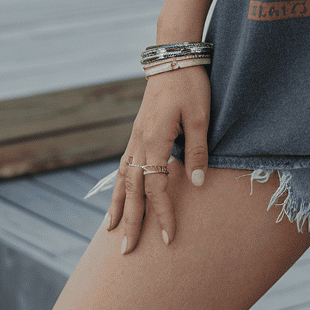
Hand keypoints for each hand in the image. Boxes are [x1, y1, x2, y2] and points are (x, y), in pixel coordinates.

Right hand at [104, 66, 210, 254]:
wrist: (174, 57)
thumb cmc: (190, 85)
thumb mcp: (200, 117)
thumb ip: (197, 151)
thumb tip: (195, 184)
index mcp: (155, 141)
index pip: (156, 188)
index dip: (162, 214)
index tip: (167, 239)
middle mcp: (140, 142)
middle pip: (131, 190)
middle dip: (130, 221)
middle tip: (125, 252)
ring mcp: (136, 136)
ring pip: (122, 178)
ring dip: (117, 205)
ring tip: (109, 231)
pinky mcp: (138, 131)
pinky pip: (123, 164)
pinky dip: (117, 184)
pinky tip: (117, 195)